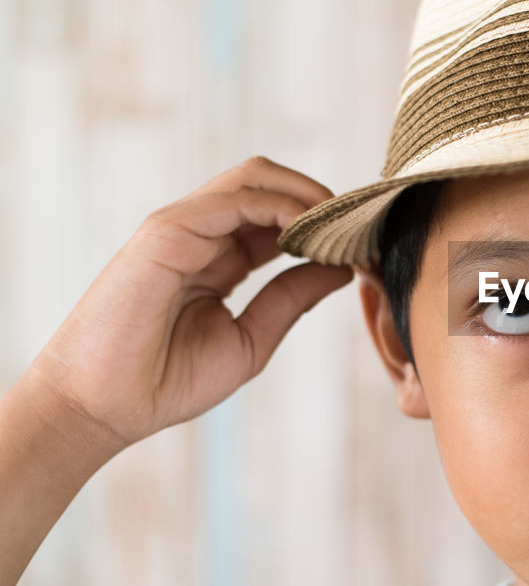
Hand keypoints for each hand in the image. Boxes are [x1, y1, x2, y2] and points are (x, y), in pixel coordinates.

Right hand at [23, 156, 353, 452]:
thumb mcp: (250, 339)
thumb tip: (342, 267)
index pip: (281, 216)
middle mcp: (202, 233)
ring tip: (342, 229)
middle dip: (322, 198)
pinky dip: (281, 207)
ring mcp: (182, 226)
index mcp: (220, 257)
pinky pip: (235, 199)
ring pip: (256, 178)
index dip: (325, 224)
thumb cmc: (166, 381)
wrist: (104, 406)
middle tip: (360, 229)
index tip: (366, 246)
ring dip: (308, 196)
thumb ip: (292, 299)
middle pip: (271, 184)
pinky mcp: (167, 230)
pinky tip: (310, 234)